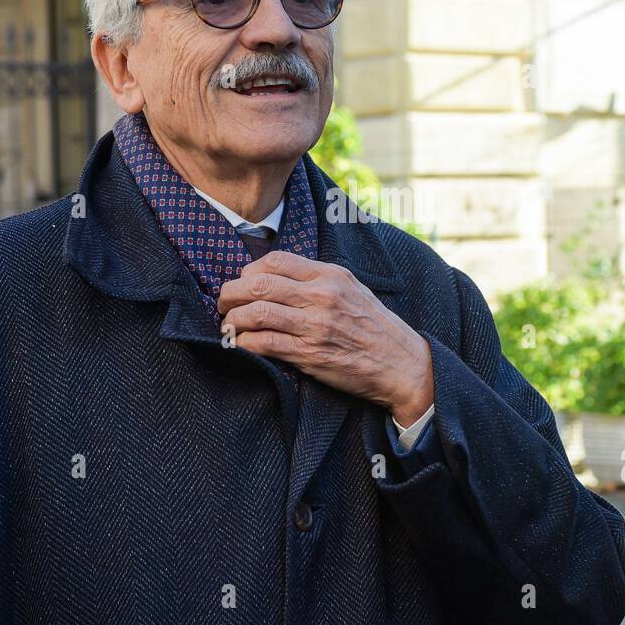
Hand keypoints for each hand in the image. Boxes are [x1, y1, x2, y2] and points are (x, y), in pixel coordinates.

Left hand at [216, 251, 433, 426]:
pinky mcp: (310, 355)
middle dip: (230, 294)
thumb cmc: (374, 327)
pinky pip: (265, 344)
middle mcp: (322, 296)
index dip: (248, 271)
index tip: (242, 283)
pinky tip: (242, 345)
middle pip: (258, 284)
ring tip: (229, 326)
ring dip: (233, 320)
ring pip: (256, 313)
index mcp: (330, 275)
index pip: (274, 260)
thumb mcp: (352, 289)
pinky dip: (245, 344)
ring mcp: (315, 326)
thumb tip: (276, 277)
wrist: (401, 363)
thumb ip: (318, 280)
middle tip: (224, 304)